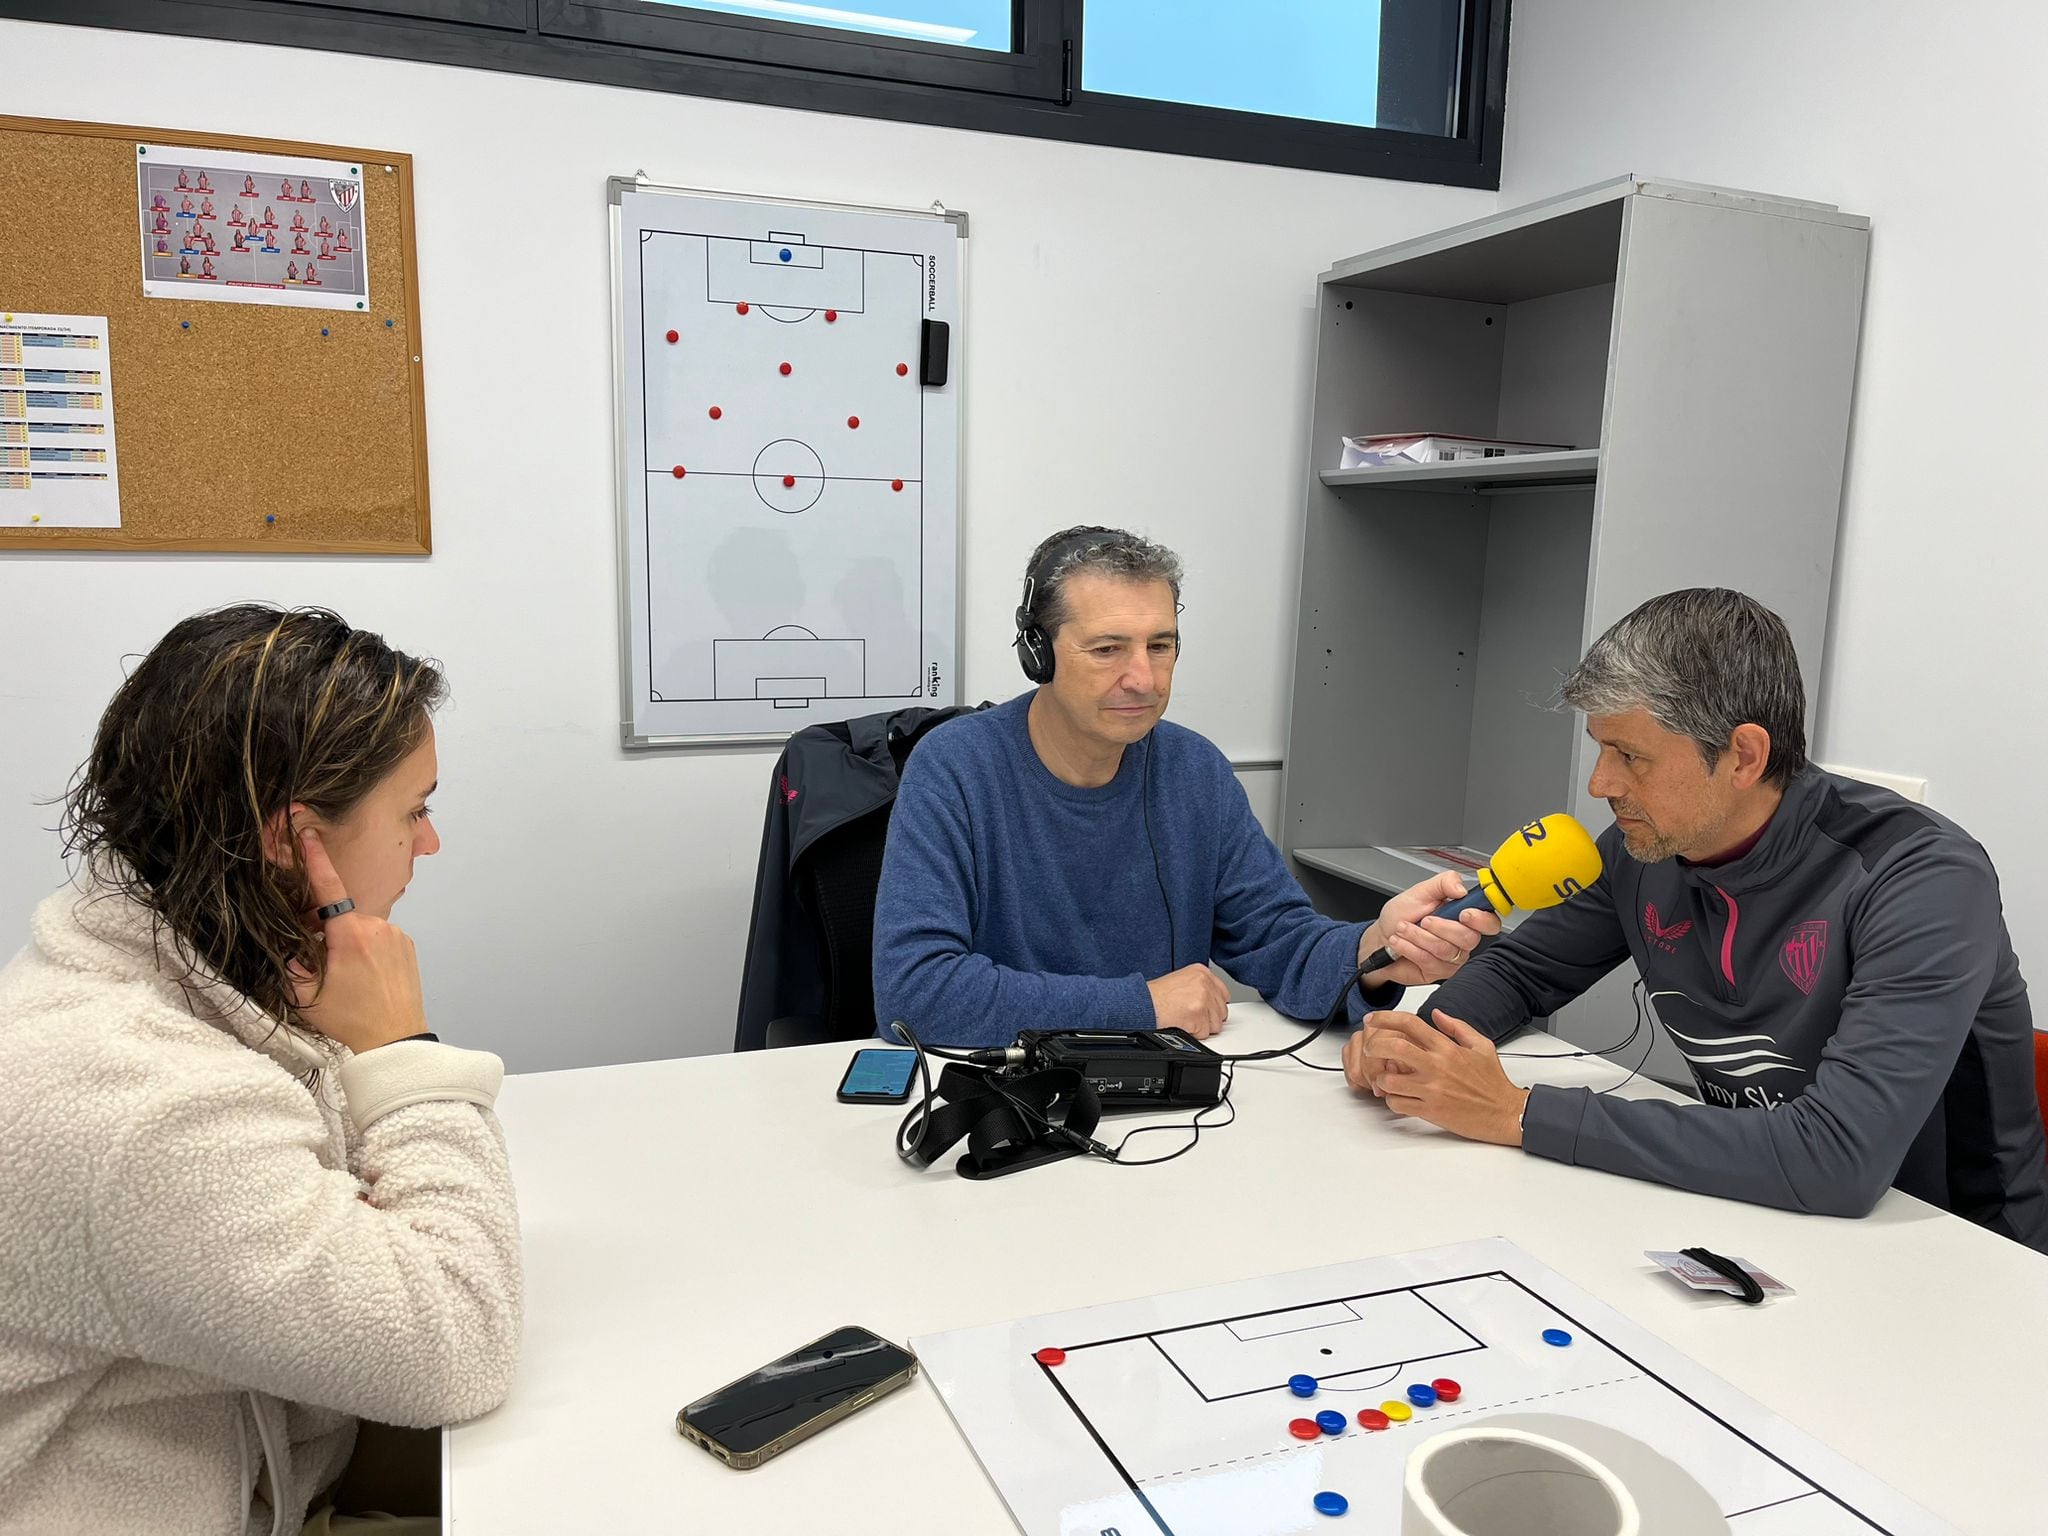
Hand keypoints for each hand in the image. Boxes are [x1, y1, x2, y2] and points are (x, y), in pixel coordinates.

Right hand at [288, 827, 429, 1054]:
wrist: (395, 1039)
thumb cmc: (352, 1019)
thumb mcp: (306, 994)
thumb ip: (290, 962)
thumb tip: (288, 942)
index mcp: (350, 935)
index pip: (328, 888)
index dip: (315, 860)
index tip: (309, 835)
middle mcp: (378, 927)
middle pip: (341, 915)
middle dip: (325, 930)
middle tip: (323, 963)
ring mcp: (397, 935)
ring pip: (361, 928)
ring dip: (349, 941)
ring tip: (349, 977)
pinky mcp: (408, 945)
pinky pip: (380, 937)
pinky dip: (368, 948)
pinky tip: (366, 975)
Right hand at [1147, 964, 1229, 1038]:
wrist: (1143, 1004)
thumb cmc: (1156, 996)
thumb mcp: (1180, 980)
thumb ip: (1199, 988)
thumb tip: (1212, 1002)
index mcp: (1201, 972)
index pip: (1223, 994)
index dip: (1213, 1006)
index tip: (1205, 1009)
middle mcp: (1205, 983)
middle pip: (1221, 1011)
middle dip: (1208, 1018)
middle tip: (1190, 1015)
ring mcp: (1203, 998)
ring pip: (1215, 1024)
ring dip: (1201, 1026)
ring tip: (1184, 1018)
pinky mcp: (1199, 1015)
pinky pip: (1205, 1033)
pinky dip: (1194, 1033)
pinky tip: (1182, 1023)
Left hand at [1344, 1009, 1526, 1145]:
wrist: (1506, 1113)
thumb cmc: (1493, 1081)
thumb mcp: (1481, 1045)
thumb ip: (1456, 1027)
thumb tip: (1436, 1013)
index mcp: (1447, 1048)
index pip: (1409, 1024)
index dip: (1384, 1018)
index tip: (1372, 1019)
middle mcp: (1437, 1066)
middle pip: (1392, 1047)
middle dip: (1373, 1045)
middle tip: (1369, 1049)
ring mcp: (1432, 1090)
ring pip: (1388, 1080)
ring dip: (1381, 1078)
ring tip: (1386, 1078)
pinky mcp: (1431, 1111)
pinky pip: (1397, 1104)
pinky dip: (1392, 1100)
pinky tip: (1399, 1097)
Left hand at [1359, 872, 1500, 987]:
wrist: (1381, 937)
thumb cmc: (1402, 915)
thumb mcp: (1420, 892)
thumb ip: (1443, 883)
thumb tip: (1461, 888)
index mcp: (1463, 915)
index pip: (1489, 922)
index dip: (1481, 919)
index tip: (1464, 913)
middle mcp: (1462, 937)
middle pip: (1469, 938)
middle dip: (1441, 927)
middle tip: (1423, 920)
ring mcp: (1452, 956)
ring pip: (1445, 950)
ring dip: (1419, 936)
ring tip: (1403, 928)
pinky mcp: (1438, 971)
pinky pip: (1429, 961)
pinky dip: (1410, 948)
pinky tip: (1400, 941)